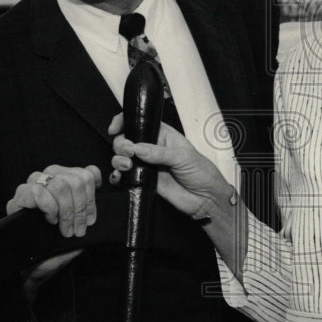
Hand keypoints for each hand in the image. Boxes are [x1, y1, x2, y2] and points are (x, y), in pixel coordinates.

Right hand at [6, 164, 101, 237]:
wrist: (36, 264)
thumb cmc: (58, 245)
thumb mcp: (80, 225)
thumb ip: (89, 206)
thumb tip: (101, 191)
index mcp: (66, 180)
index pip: (87, 173)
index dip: (92, 196)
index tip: (90, 218)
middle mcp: (50, 178)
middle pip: (75, 179)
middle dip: (80, 208)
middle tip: (78, 229)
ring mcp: (33, 185)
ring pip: (60, 184)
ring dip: (66, 211)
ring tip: (65, 230)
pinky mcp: (20, 196)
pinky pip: (39, 192)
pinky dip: (49, 208)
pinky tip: (50, 220)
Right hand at [108, 113, 229, 218]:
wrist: (206, 199)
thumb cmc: (202, 173)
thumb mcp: (184, 157)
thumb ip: (160, 153)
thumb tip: (137, 148)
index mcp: (164, 135)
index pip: (140, 123)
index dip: (125, 122)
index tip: (115, 128)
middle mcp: (152, 148)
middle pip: (126, 140)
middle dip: (121, 144)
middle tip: (128, 153)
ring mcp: (147, 165)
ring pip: (122, 158)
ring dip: (118, 160)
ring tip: (126, 165)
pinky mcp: (144, 181)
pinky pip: (125, 177)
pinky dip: (117, 176)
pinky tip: (119, 177)